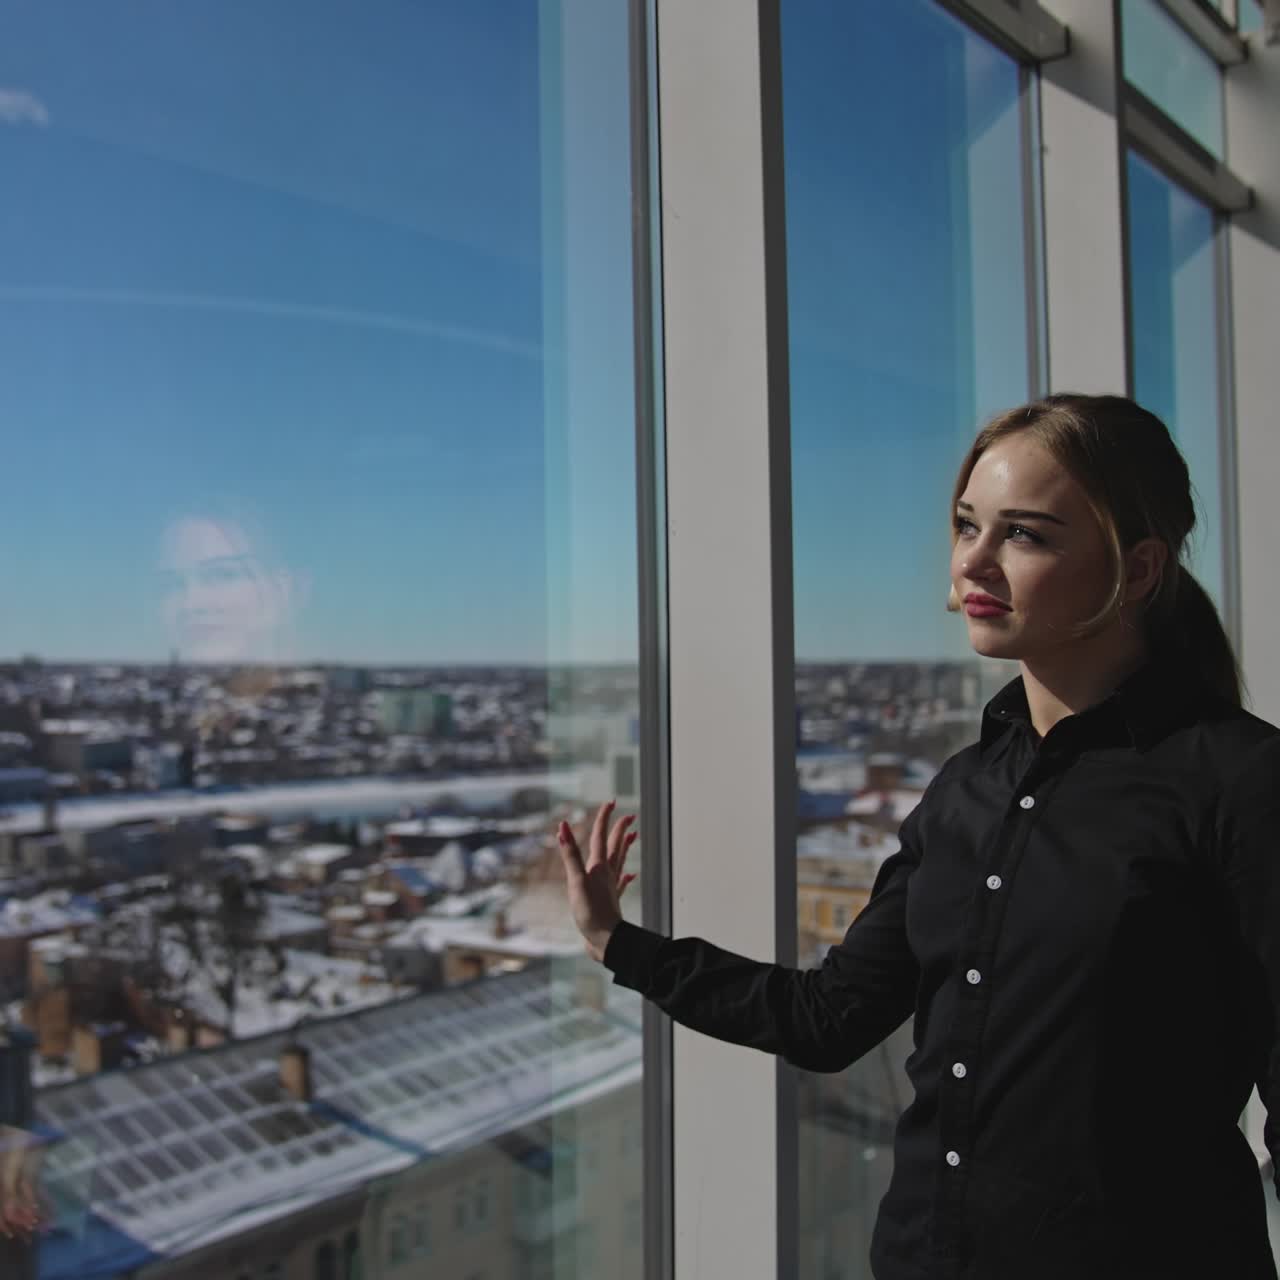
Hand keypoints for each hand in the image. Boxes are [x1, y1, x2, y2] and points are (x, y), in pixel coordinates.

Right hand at [556, 800, 638, 962]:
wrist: (606, 940)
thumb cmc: (591, 912)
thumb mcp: (576, 881)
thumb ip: (570, 855)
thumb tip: (563, 828)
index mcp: (598, 867)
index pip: (600, 836)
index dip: (604, 818)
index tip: (610, 802)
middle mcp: (607, 874)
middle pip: (615, 846)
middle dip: (620, 829)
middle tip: (628, 815)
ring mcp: (610, 887)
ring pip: (620, 862)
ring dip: (625, 847)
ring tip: (633, 837)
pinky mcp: (610, 901)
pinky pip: (620, 884)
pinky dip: (625, 877)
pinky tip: (630, 876)